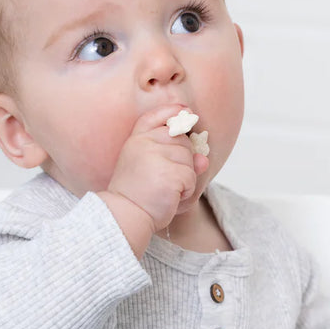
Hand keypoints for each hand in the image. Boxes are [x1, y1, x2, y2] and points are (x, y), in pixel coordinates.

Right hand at [104, 104, 208, 233]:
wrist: (126, 215)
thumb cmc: (138, 195)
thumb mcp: (151, 169)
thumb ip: (176, 158)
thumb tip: (203, 159)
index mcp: (136, 140)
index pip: (156, 117)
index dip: (173, 112)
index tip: (185, 112)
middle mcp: (145, 143)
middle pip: (182, 140)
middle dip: (182, 160)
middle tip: (163, 179)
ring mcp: (156, 156)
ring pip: (190, 158)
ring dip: (185, 177)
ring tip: (165, 189)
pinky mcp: (169, 172)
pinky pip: (192, 176)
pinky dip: (187, 191)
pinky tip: (170, 197)